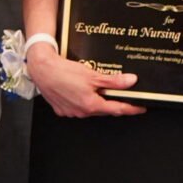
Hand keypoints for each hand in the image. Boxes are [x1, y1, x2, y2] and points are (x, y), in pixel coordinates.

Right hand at [27, 39, 144, 118]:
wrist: (42, 70)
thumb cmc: (64, 71)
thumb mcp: (93, 75)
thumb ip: (113, 81)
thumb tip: (130, 81)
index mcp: (91, 104)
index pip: (117, 109)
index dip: (131, 109)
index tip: (140, 109)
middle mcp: (81, 112)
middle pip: (103, 109)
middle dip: (112, 103)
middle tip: (120, 95)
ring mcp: (71, 112)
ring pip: (90, 108)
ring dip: (96, 101)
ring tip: (96, 88)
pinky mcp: (62, 110)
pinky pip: (77, 108)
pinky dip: (82, 101)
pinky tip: (80, 91)